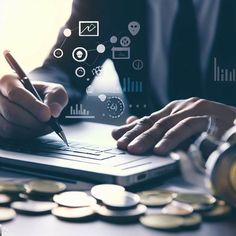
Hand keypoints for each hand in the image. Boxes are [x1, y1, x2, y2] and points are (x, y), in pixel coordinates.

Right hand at [0, 74, 67, 138]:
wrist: (35, 103)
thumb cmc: (42, 94)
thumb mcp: (54, 90)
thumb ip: (57, 97)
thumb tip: (54, 112)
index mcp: (8, 81)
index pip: (16, 93)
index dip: (32, 106)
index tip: (47, 115)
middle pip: (11, 112)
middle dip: (33, 121)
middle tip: (49, 124)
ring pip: (9, 126)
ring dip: (31, 130)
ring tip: (46, 127)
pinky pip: (9, 135)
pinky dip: (26, 135)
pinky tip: (37, 129)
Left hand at [112, 97, 235, 154]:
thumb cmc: (212, 128)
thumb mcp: (183, 128)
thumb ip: (162, 127)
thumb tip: (133, 123)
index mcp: (176, 109)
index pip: (149, 119)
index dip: (131, 128)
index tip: (116, 135)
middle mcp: (183, 107)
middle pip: (154, 121)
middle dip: (135, 134)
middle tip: (120, 144)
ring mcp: (196, 111)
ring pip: (166, 124)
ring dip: (148, 137)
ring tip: (133, 149)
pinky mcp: (209, 119)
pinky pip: (187, 129)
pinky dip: (172, 139)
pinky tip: (160, 149)